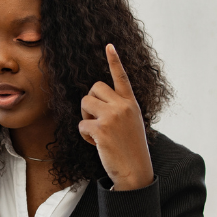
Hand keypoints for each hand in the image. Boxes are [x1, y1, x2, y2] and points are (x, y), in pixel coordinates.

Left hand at [78, 44, 154, 190]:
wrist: (135, 170)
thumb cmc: (131, 148)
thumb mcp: (132, 122)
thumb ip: (119, 108)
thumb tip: (96, 100)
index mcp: (131, 103)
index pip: (121, 77)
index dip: (114, 60)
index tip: (109, 45)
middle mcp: (123, 106)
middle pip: (94, 88)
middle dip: (90, 102)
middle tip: (97, 120)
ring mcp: (112, 116)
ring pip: (84, 103)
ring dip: (85, 117)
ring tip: (97, 131)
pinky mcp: (102, 129)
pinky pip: (81, 125)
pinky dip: (84, 135)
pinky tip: (97, 144)